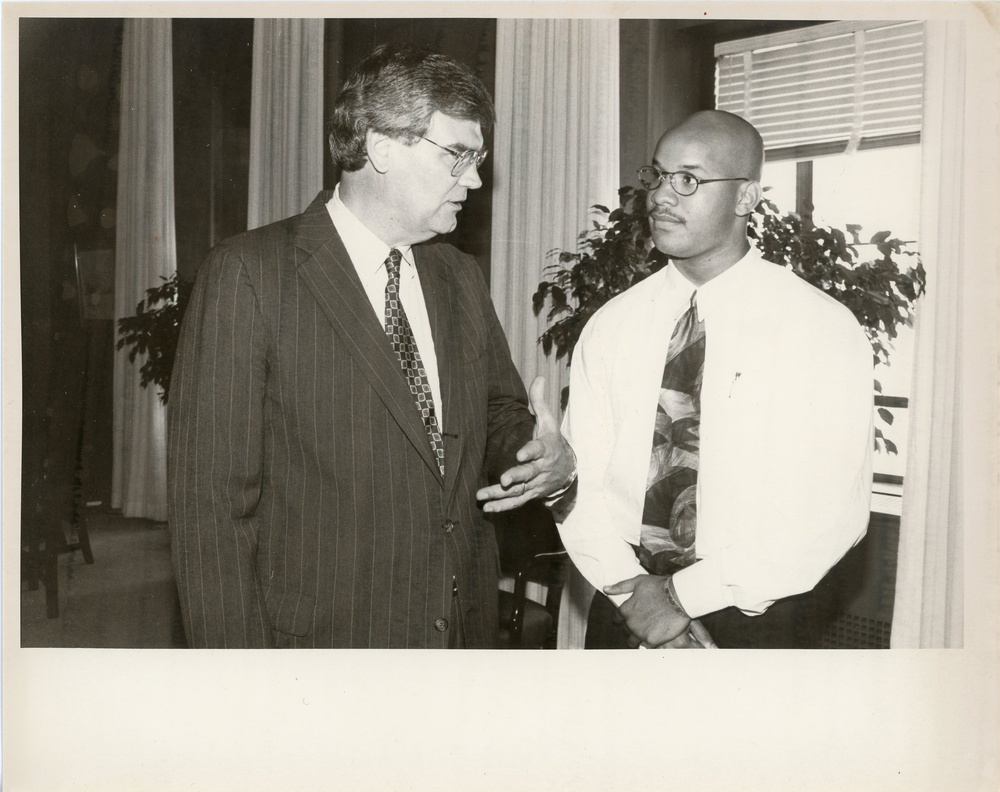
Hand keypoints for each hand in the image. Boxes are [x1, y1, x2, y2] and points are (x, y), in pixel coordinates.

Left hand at [476, 376, 576, 512]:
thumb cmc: (553, 441)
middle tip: (504, 479)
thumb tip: (539, 377)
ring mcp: (536, 484)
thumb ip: (539, 402)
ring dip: (501, 495)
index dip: (530, 452)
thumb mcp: (549, 421)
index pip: (538, 450)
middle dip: (517, 476)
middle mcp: (541, 468)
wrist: (569, 469)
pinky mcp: (531, 494)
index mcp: (545, 449)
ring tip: (483, 497)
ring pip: (519, 490)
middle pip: (529, 474)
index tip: (520, 455)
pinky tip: (488, 509)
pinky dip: (503, 507)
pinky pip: (517, 502)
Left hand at [604, 574, 690, 647]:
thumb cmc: (659, 587)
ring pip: (633, 641)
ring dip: (638, 638)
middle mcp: (630, 623)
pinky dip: (649, 643)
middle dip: (631, 627)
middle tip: (643, 622)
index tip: (631, 616)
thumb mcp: (638, 582)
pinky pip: (646, 646)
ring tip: (648, 632)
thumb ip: (620, 587)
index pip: (617, 619)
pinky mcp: (652, 641)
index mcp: (625, 610)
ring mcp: (640, 633)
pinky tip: (656, 636)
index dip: (623, 618)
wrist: (679, 596)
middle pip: (625, 631)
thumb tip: (605, 589)